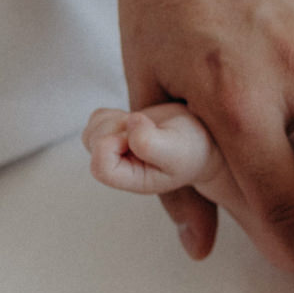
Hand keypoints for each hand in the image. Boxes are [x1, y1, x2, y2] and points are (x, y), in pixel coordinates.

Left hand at [83, 103, 220, 195]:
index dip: (112, 145)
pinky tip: (136, 121)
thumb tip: (128, 122)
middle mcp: (118, 168)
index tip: (139, 133)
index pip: (100, 168)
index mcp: (132, 179)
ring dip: (115, 120)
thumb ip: (150, 144)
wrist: (201, 139)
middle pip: (93, 144)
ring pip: (92, 130)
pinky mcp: (113, 132)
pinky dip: (114, 113)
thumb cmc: (192, 150)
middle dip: (116, 127)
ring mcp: (113, 151)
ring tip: (143, 124)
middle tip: (146, 125)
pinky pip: (98, 117)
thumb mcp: (177, 150)